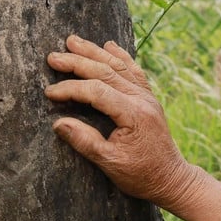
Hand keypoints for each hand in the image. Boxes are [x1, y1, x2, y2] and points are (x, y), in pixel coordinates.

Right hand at [44, 35, 197, 209]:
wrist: (171, 179)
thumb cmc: (140, 175)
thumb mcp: (110, 164)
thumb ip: (85, 142)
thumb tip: (58, 123)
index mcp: (133, 114)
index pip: (96, 92)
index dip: (71, 89)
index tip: (50, 92)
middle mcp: (142, 99)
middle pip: (105, 72)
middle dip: (77, 62)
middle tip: (53, 57)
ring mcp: (146, 96)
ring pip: (117, 66)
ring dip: (94, 52)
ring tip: (72, 41)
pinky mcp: (148, 97)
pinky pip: (133, 70)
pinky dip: (119, 55)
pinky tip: (109, 45)